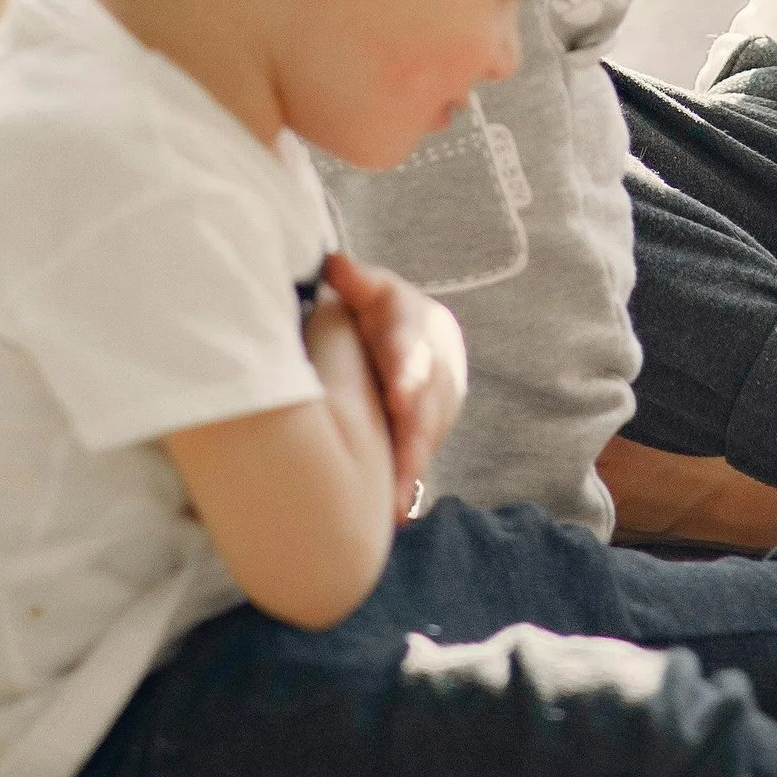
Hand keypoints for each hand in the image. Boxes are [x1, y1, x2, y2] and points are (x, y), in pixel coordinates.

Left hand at [324, 251, 467, 519]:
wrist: (416, 331)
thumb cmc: (378, 308)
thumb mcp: (369, 288)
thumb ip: (355, 280)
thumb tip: (334, 264)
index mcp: (416, 324)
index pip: (411, 347)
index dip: (408, 371)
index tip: (399, 398)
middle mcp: (436, 361)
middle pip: (428, 400)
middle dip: (414, 436)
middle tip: (400, 472)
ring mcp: (441, 394)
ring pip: (429, 433)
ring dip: (412, 466)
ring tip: (391, 505)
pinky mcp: (434, 422)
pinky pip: (423, 451)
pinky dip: (411, 478)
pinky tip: (397, 512)